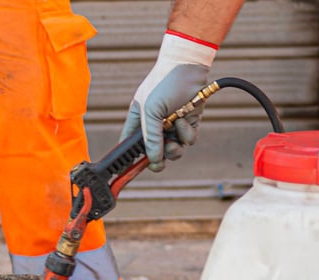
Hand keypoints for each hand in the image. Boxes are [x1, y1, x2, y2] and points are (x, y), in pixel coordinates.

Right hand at [121, 32, 216, 171]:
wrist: (188, 68)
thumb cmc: (163, 85)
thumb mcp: (150, 111)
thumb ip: (151, 137)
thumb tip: (153, 160)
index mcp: (139, 122)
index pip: (131, 146)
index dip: (131, 159)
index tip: (130, 171)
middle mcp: (155, 126)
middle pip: (154, 154)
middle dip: (158, 159)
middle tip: (159, 163)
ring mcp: (172, 126)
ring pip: (173, 150)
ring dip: (175, 147)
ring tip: (175, 133)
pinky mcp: (189, 124)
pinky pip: (188, 140)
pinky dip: (187, 133)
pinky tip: (184, 119)